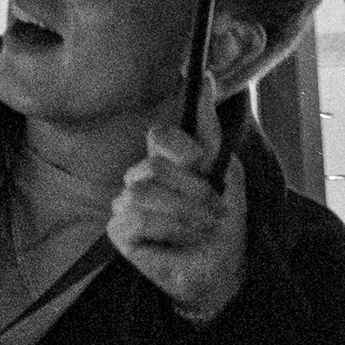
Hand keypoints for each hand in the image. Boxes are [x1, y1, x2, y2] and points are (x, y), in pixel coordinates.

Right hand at [111, 126, 246, 325]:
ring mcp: (125, 205)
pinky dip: (169, 229)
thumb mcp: (225, 171)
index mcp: (163, 160)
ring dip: (184, 212)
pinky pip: (137, 218)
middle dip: (193, 190)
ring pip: (143, 192)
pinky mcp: (119, 232)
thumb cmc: (221, 222)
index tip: (205, 167)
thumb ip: (210, 129)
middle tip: (215, 211)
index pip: (160, 134)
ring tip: (203, 227)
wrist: (221, 268)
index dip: (184, 149)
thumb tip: (207, 76)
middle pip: (154, 166)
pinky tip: (183, 240)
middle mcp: (140, 178)